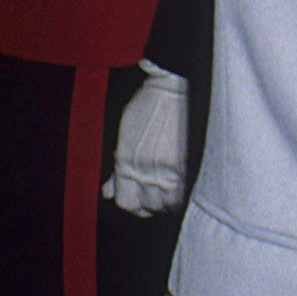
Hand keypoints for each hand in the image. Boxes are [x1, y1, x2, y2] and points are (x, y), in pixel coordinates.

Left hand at [103, 63, 188, 215]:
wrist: (174, 88)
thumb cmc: (149, 107)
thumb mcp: (125, 137)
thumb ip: (117, 169)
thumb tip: (108, 193)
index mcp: (125, 163)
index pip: (125, 202)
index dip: (133, 204)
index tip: (141, 200)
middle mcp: (144, 170)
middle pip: (147, 207)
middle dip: (151, 203)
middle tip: (158, 191)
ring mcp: (168, 171)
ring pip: (167, 205)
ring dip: (169, 200)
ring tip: (172, 188)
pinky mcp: (188, 168)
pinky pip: (184, 197)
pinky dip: (183, 196)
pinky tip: (183, 186)